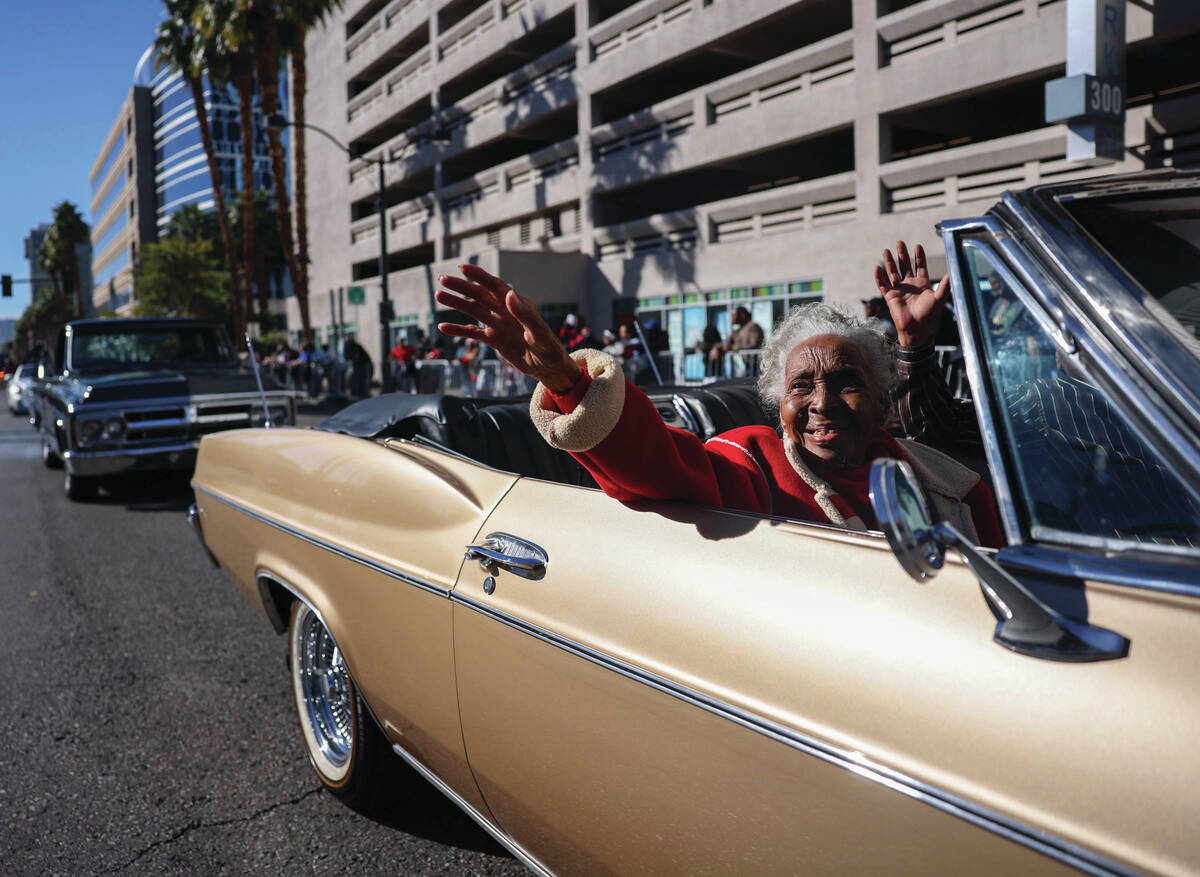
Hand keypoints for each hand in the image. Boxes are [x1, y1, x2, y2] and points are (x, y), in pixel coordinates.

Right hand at [437, 265, 581, 392]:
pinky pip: (473, 332)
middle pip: (479, 295)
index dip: (479, 276)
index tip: (463, 268)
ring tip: (438, 296)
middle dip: (461, 287)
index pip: (495, 286)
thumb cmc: (549, 348)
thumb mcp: (539, 332)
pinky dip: (458, 329)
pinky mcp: (493, 339)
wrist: (548, 368)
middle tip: (442, 280)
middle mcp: (505, 310)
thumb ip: (524, 313)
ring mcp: (497, 324)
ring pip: (473, 310)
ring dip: (456, 303)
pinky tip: (443, 327)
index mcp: (517, 304)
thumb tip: (509, 293)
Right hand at [874, 241, 950, 347]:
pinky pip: (882, 284)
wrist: (916, 329)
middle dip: (902, 254)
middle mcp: (909, 284)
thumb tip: (951, 273)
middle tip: (899, 242)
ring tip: (886, 250)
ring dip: (889, 262)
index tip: (917, 246)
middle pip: (904, 265)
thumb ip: (945, 286)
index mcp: (922, 283)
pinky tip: (878, 267)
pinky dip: (879, 276)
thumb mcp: (939, 299)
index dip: (918, 256)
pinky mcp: (889, 296)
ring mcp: (899, 289)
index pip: (919, 266)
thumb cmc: (929, 315)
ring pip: (892, 272)